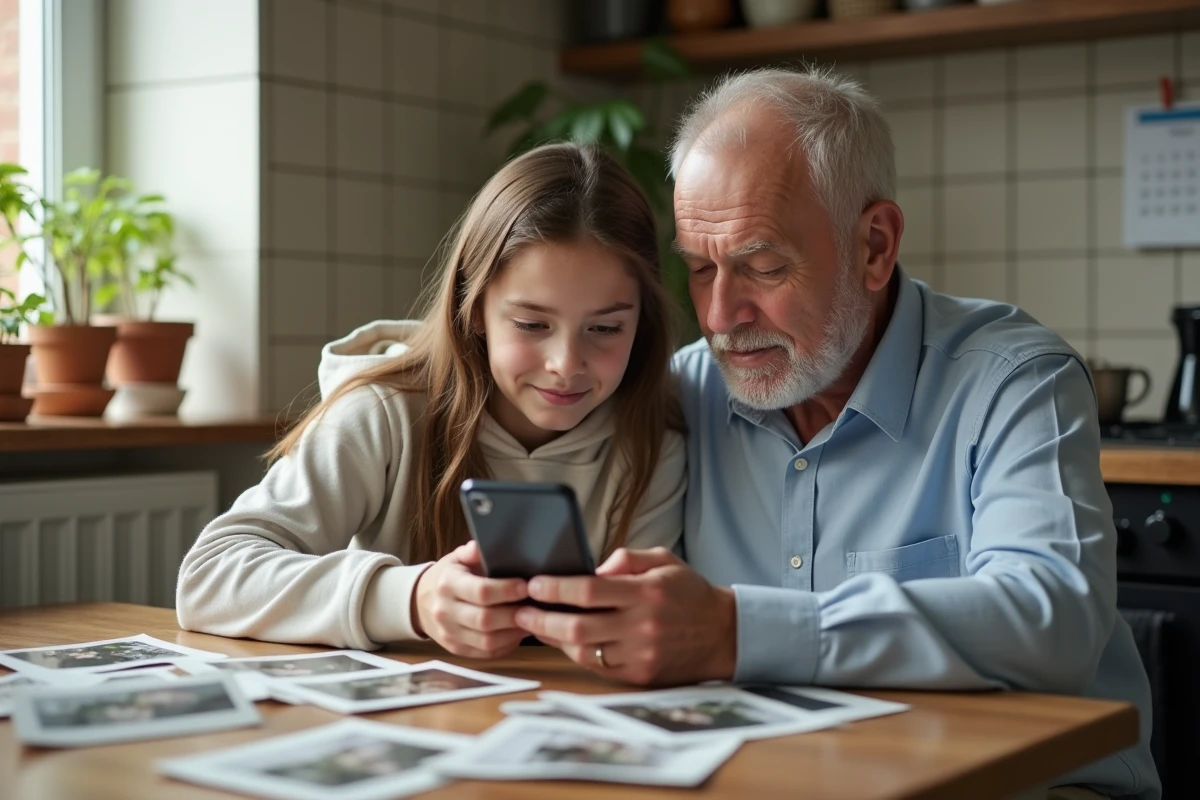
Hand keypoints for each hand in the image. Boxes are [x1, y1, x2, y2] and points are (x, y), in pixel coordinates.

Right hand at [412, 541, 528, 658]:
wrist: (420, 602)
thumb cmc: (448, 576)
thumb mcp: (456, 558)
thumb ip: (472, 552)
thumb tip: (482, 546)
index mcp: (447, 584)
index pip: (480, 591)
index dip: (506, 590)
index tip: (526, 586)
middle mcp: (445, 611)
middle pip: (485, 620)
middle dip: (514, 614)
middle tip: (534, 606)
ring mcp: (449, 634)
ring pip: (487, 642)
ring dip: (513, 633)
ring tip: (531, 620)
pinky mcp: (456, 649)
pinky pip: (486, 654)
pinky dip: (506, 645)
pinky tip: (518, 633)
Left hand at [513, 547, 737, 685]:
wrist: (723, 634)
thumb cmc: (688, 592)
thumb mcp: (663, 560)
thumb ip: (626, 558)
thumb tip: (591, 569)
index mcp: (645, 593)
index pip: (588, 590)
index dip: (555, 588)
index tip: (534, 584)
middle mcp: (641, 626)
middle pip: (577, 626)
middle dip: (541, 619)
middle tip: (521, 611)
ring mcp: (640, 654)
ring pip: (583, 650)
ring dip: (554, 638)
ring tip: (537, 625)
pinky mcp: (639, 675)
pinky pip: (597, 666)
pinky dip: (577, 653)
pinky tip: (565, 640)